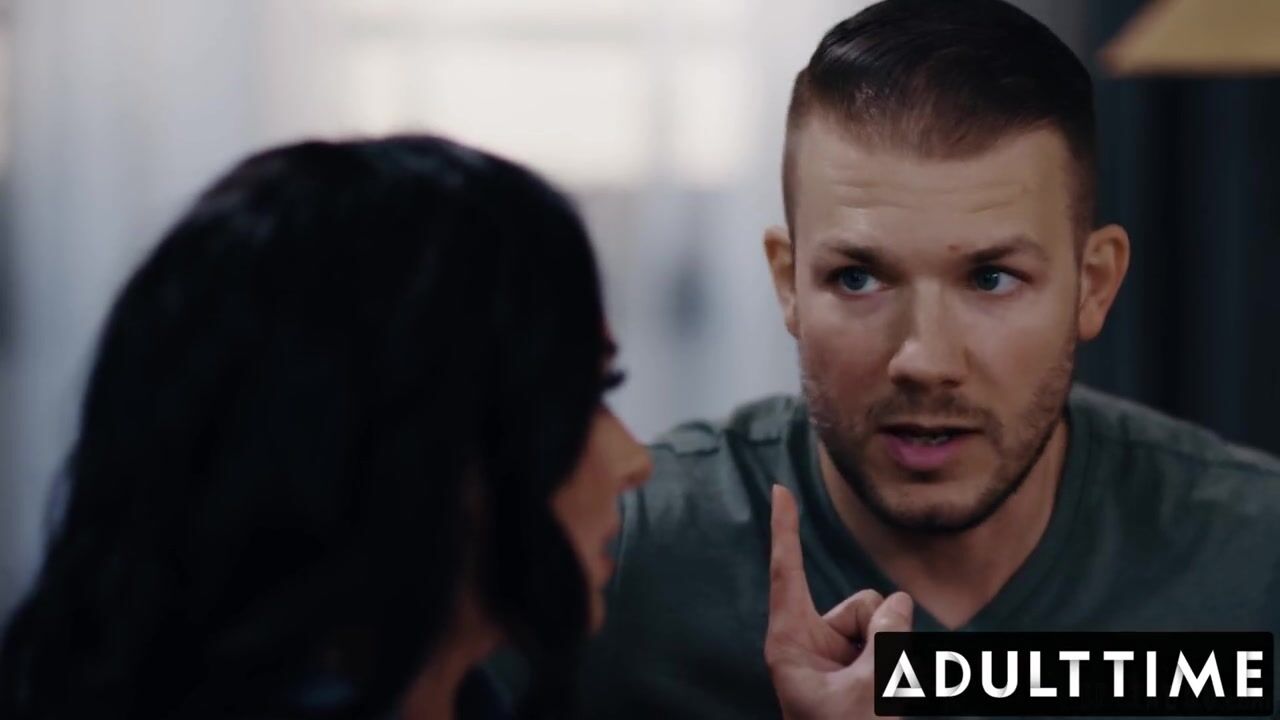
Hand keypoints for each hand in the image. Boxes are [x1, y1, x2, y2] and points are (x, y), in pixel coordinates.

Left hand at [764, 484, 913, 719]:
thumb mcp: (869, 691)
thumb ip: (886, 637)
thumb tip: (898, 603)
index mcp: (790, 644)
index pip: (787, 572)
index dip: (785, 528)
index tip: (779, 489)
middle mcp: (810, 642)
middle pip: (860, 603)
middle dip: (881, 631)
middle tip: (877, 687)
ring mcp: (835, 653)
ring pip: (882, 620)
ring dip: (893, 652)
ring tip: (881, 697)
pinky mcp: (857, 665)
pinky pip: (891, 639)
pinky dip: (899, 662)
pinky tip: (889, 695)